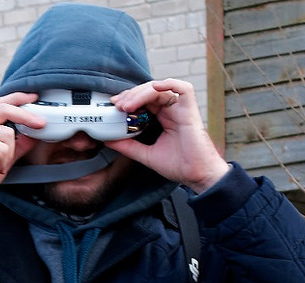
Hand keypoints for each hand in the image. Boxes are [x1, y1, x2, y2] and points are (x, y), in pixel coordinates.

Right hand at [0, 93, 43, 208]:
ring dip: (8, 154)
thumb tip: (34, 134)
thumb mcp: (2, 158)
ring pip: (8, 133)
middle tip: (41, 123)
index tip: (33, 97)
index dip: (17, 98)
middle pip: (5, 108)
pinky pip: (2, 148)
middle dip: (26, 115)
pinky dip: (2, 162)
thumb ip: (16, 145)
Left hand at [107, 79, 229, 192]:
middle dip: (131, 95)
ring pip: (160, 88)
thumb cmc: (179, 165)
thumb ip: (128, 146)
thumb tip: (107, 140)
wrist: (196, 176)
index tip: (113, 106)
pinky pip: (183, 88)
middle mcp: (171, 110)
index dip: (128, 99)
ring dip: (140, 93)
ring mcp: (181, 109)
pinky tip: (154, 89)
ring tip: (127, 105)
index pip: (143, 100)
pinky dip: (168, 84)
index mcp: (162, 118)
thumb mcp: (145, 154)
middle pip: (149, 91)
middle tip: (117, 105)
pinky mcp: (190, 110)